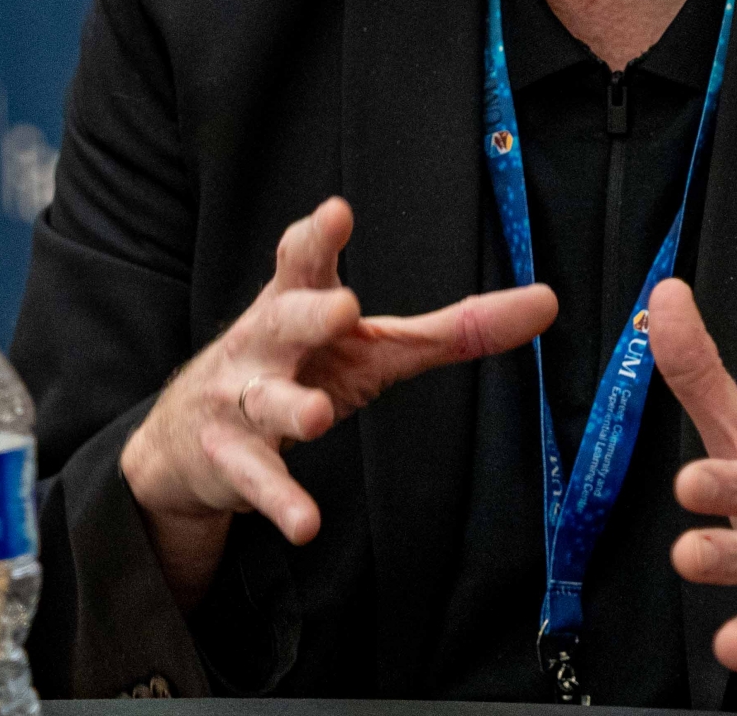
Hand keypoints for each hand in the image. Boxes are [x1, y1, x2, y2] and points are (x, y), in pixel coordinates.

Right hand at [119, 196, 556, 607]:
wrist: (187, 440)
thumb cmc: (300, 369)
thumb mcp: (373, 347)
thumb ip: (453, 328)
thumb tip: (548, 301)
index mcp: (299, 304)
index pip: (302, 262)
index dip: (316, 237)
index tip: (335, 212)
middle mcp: (265, 344)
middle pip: (283, 320)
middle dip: (308, 314)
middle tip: (343, 307)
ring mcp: (242, 401)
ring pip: (267, 401)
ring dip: (292, 409)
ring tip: (320, 417)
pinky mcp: (231, 460)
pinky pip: (258, 480)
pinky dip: (281, 502)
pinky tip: (305, 524)